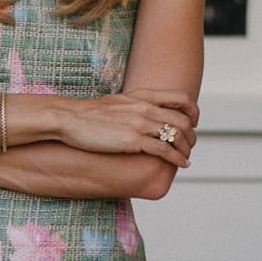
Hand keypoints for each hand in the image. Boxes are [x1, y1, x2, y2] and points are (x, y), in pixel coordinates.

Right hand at [56, 90, 196, 165]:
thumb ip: (133, 106)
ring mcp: (140, 124)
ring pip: (177, 135)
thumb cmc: (88, 114)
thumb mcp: (116, 103)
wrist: (69, 118)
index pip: (181, 98)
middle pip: (183, 119)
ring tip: (186, 157)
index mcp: (142, 96)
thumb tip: (140, 114)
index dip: (192, 111)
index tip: (192, 122)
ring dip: (186, 148)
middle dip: (191, 135)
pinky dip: (177, 158)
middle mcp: (145, 108)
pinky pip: (164, 150)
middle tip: (190, 145)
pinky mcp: (133, 141)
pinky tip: (181, 164)